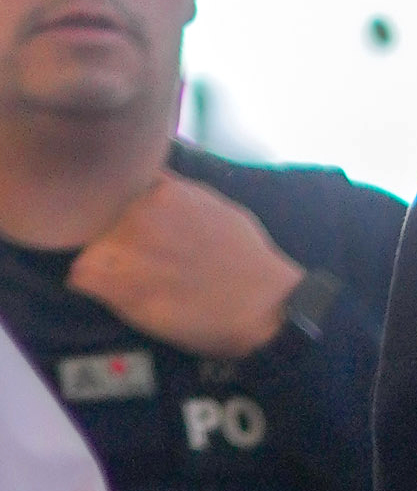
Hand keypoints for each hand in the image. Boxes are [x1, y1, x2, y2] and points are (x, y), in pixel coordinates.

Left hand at [70, 171, 306, 358]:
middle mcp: (136, 211)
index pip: (113, 186)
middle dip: (107, 234)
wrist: (262, 307)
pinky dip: (92, 287)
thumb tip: (151, 183)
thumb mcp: (212, 204)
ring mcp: (125, 247)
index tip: (128, 224)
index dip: (116, 207)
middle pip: (94, 217)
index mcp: (158, 189)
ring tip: (131, 278)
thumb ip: (174, 192)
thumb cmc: (246, 260)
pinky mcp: (117, 284)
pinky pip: (80, 277)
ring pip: (84, 246)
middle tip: (136, 258)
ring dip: (99, 260)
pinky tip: (120, 294)